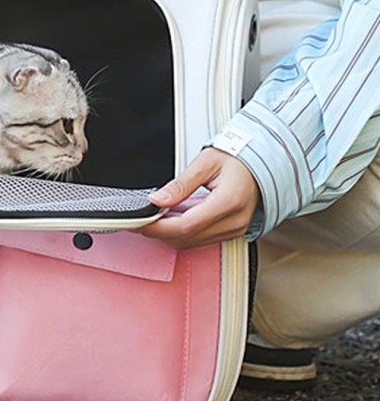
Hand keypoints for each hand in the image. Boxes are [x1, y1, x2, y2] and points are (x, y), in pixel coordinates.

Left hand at [139, 148, 260, 248]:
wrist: (261, 161)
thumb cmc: (236, 157)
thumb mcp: (204, 163)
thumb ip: (180, 185)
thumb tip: (157, 200)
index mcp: (229, 201)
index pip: (186, 225)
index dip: (159, 227)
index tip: (140, 221)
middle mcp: (235, 221)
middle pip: (188, 238)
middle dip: (159, 232)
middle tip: (139, 221)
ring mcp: (236, 229)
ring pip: (193, 242)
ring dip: (169, 234)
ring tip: (153, 218)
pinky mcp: (233, 231)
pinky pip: (202, 239)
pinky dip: (183, 233)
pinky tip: (171, 219)